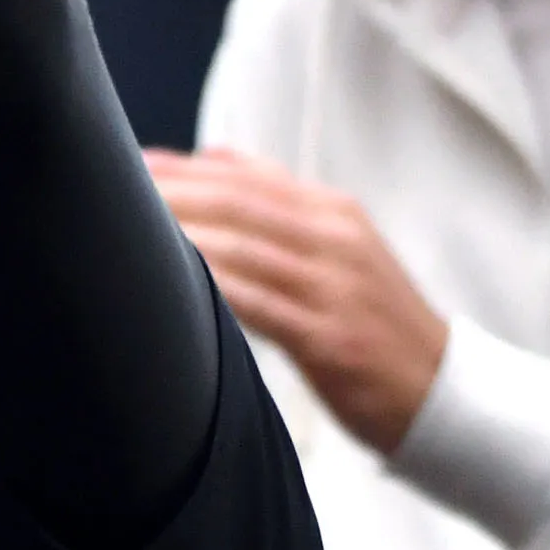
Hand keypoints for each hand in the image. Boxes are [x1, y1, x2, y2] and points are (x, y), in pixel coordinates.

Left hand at [151, 148, 450, 455]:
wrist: (443, 393)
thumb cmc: (376, 325)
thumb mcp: (342, 249)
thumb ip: (281, 202)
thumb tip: (214, 157)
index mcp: (334, 213)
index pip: (243, 178)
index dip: (180, 170)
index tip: (124, 165)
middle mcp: (336, 240)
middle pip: (236, 205)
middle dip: (169, 196)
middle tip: (105, 192)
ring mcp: (336, 289)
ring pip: (243, 249)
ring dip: (181, 237)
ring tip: (122, 233)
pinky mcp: (332, 339)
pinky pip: (261, 307)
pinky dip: (215, 290)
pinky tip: (173, 286)